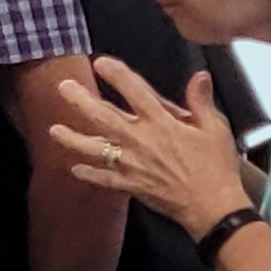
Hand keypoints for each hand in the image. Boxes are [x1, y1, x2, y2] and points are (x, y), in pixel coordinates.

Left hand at [51, 58, 249, 236]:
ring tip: (54, 130)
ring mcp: (132, 164)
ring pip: (95, 149)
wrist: (212, 207)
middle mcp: (141, 141)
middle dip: (81, 101)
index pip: (135, 92)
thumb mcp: (215, 129)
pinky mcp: (131, 185)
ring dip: (72, 138)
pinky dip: (89, 174)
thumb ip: (201, 101)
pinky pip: (104, 179)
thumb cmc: (216, 167)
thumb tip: (199, 76)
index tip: (100, 63)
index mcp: (162, 123)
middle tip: (63, 87)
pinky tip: (74, 168)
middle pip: (103, 117)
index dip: (116, 75)